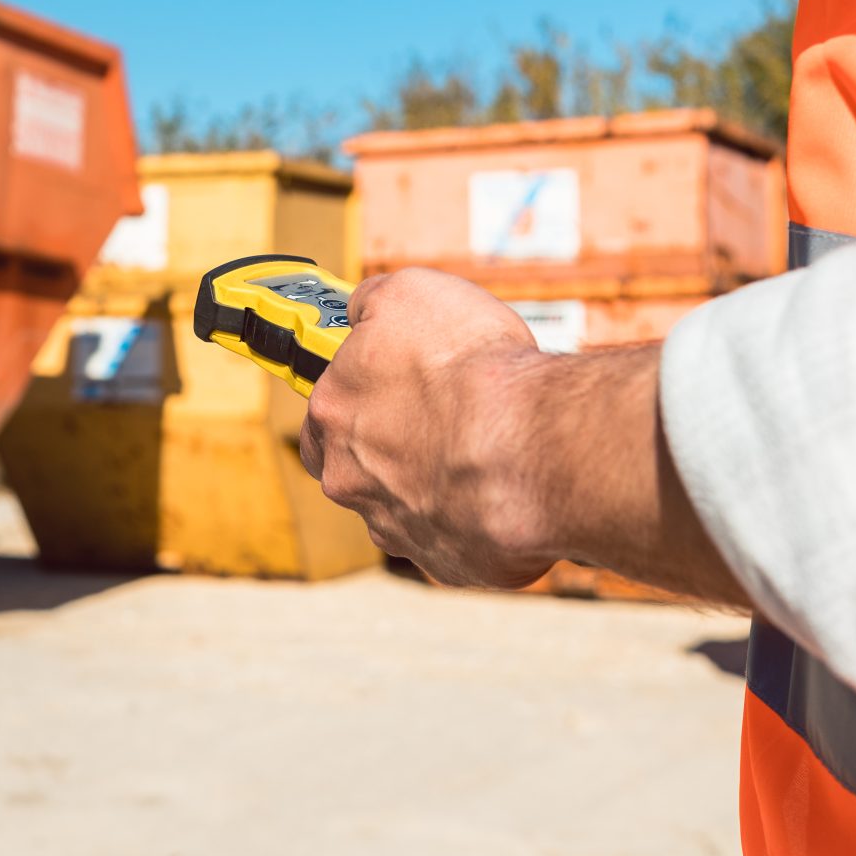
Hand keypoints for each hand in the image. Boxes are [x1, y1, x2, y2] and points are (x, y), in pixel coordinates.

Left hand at [298, 268, 560, 587]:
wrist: (530, 446)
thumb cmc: (468, 368)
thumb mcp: (410, 293)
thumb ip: (373, 303)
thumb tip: (363, 308)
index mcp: (334, 414)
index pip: (324, 409)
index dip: (359, 391)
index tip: (389, 379)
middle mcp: (353, 479)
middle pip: (360, 465)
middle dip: (395, 444)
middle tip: (444, 415)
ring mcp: (400, 528)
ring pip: (409, 504)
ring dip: (438, 481)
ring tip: (488, 448)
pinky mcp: (449, 562)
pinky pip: (459, 537)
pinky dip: (479, 515)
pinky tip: (508, 486)